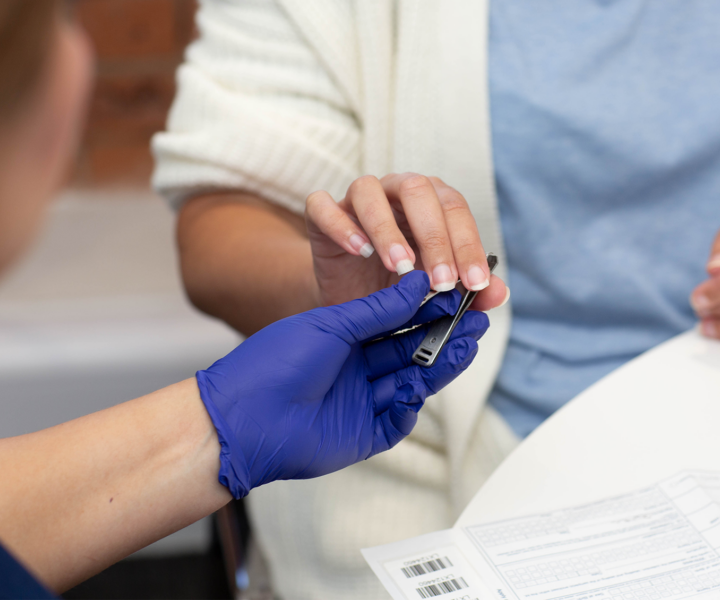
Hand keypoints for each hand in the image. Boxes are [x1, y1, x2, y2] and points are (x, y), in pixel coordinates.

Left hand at [196, 271, 488, 497]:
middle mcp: (357, 369)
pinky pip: (397, 421)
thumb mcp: (331, 325)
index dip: (429, 309)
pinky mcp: (362, 436)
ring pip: (411, 382)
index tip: (458, 294)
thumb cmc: (275, 362)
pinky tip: (418, 389)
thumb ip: (378, 309)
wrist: (243, 416)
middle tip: (476, 322)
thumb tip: (417, 282)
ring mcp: (361, 402)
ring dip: (438, 366)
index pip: (399, 321)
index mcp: (347, 338)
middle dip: (444, 337)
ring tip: (467, 346)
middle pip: (411, 351)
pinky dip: (409, 407)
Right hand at [304, 174, 508, 309]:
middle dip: (434, 237)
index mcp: (431, 201)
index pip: (455, 210)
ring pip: (370, 191)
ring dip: (387, 229)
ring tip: (400, 268)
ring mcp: (356, 198)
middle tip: (441, 282)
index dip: (467, 245)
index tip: (475, 284)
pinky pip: (323, 205)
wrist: (351, 296)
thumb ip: (468, 290)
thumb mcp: (435, 292)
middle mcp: (395, 191)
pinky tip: (360, 251)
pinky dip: (341, 225)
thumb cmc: (398, 286)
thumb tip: (499, 294)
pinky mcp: (322, 213)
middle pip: (417, 191)